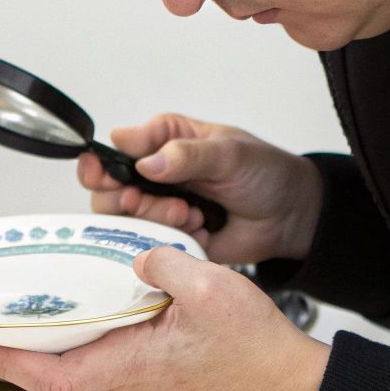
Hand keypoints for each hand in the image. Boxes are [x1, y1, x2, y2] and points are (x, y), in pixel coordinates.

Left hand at [0, 246, 329, 390]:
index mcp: (130, 363)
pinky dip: (72, 339)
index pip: (49, 373)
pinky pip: (99, 357)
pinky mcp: (154, 370)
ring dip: (36, 348)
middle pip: (49, 374)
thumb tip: (136, 256)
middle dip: (5, 355)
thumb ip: (163, 262)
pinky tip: (72, 313)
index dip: (1, 361)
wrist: (289, 380)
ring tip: (9, 319)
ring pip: (72, 367)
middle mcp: (127, 377)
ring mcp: (140, 377)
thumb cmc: (255, 349)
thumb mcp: (210, 288)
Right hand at [78, 113, 322, 266]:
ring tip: (190, 214)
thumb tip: (146, 164)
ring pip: (126, 222)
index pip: (112, 152)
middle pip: (107, 193)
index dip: (99, 165)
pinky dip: (173, 239)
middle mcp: (153, 177)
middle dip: (126, 200)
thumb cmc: (264, 173)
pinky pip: (152, 247)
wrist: (290, 216)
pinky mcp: (172, 240)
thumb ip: (187, 155)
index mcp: (160, 144)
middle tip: (151, 200)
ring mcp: (160, 211)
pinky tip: (200, 229)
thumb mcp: (228, 153)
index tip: (102, 174)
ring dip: (153, 218)